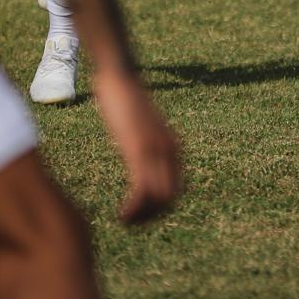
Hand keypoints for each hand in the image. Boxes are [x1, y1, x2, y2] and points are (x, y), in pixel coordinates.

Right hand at [92, 70, 180, 224]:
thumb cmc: (126, 98)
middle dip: (153, 217)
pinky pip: (143, 191)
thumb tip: (140, 154)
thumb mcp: (142, 125)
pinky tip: (122, 215)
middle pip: (171, 199)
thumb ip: (146, 141)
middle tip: (132, 223)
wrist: (121, 75)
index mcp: (173, 147)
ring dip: (143, 218)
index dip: (161, 208)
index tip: (142, 214)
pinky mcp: (139, 150)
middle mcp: (170, 151)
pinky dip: (134, 210)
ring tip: (126, 222)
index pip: (177, 190)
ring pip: (159, 200)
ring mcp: (156, 151)